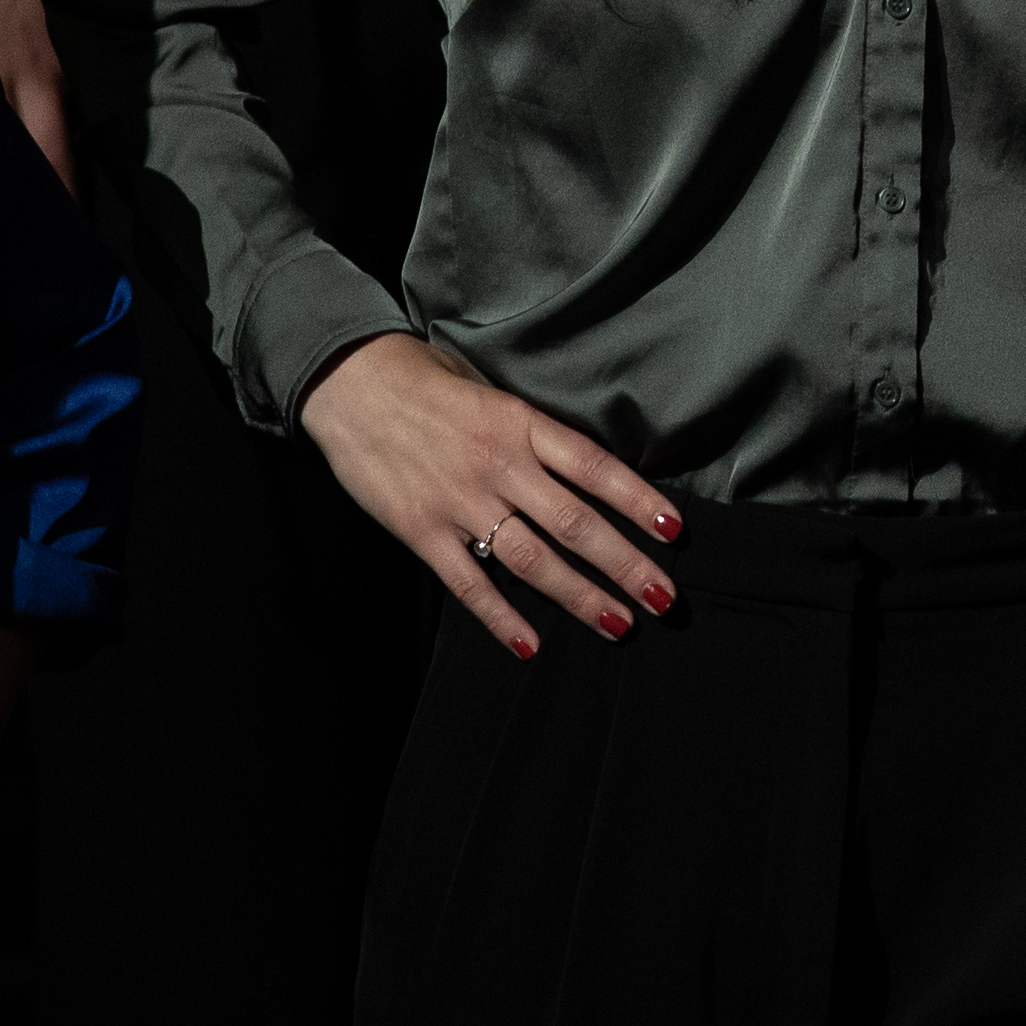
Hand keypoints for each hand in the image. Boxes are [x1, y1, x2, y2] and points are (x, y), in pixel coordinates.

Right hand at [298, 333, 680, 658]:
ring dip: (577, 596)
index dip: (639, 501)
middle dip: (625, 564)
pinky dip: (499, 616)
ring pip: (531, 559)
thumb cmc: (431, 381)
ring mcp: (459, 502)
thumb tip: (586, 472)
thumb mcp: (495, 392)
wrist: (352, 383)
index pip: (596, 469)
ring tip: (617, 623)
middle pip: (575, 523)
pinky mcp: (420, 531)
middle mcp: (498, 465)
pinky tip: (530, 644)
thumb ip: (535, 433)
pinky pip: (467, 582)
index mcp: (523, 425)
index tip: (674, 531)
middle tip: (664, 598)